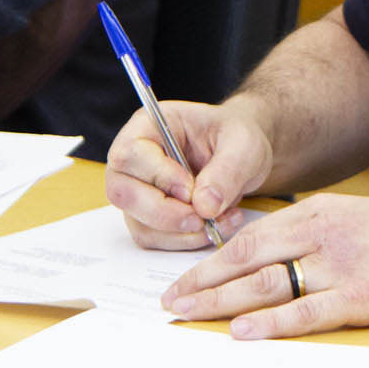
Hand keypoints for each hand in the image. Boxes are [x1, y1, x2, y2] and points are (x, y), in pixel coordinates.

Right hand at [104, 99, 269, 247]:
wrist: (245, 155)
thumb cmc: (238, 138)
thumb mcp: (243, 144)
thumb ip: (227, 170)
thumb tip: (204, 206)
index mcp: (149, 126)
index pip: (130, 154)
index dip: (159, 176)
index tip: (192, 189)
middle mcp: (134, 160)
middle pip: (122, 193)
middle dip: (165, 213)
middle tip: (203, 217)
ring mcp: (138, 191)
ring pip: (139, 223)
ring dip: (180, 233)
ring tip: (221, 220)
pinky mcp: (149, 218)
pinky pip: (155, 239)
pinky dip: (185, 240)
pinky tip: (216, 227)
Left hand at [160, 193, 368, 339]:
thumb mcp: (360, 220)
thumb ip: (317, 234)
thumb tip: (274, 258)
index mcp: (321, 212)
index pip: (251, 236)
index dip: (211, 260)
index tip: (183, 279)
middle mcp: (324, 233)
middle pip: (248, 258)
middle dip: (203, 282)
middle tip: (169, 302)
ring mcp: (342, 265)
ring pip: (268, 283)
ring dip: (222, 302)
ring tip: (189, 316)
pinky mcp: (363, 297)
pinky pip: (307, 311)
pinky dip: (272, 322)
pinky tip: (243, 331)